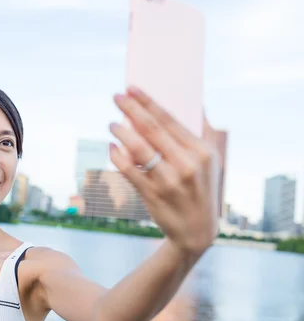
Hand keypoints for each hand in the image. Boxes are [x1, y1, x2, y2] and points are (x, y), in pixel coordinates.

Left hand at [109, 87, 219, 254]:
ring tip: (112, 123)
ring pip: (138, 148)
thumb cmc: (200, 189)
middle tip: (116, 97)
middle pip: (152, 129)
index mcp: (202, 151)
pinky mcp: (153, 195)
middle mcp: (187, 164)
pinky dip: (117, 157)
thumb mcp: (209, 163)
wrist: (196, 232)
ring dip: (121, 132)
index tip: (131, 88)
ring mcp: (169, 180)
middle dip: (130, 109)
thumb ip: (199, 133)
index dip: (147, 102)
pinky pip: (129, 171)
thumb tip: (197, 102)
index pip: (169, 119)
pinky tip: (112, 148)